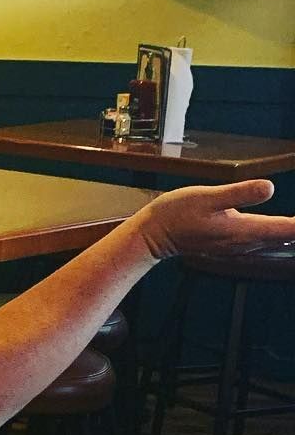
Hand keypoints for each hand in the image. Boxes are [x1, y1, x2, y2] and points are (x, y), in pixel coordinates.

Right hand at [133, 178, 294, 261]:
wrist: (154, 235)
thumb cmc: (176, 213)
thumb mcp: (206, 197)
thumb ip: (238, 193)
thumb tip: (270, 188)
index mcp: (244, 230)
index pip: (288, 229)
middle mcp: (246, 243)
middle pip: (288, 238)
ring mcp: (240, 246)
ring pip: (279, 241)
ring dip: (293, 233)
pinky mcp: (233, 245)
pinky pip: (266, 241)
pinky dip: (282, 234)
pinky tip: (286, 228)